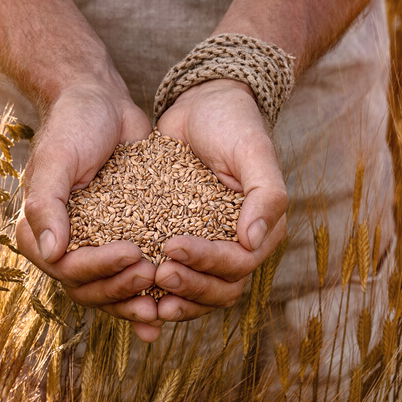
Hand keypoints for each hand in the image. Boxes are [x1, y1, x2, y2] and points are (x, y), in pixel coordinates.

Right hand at [14, 82, 163, 341]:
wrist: (102, 101)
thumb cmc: (73, 124)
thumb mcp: (57, 159)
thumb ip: (47, 204)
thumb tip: (52, 252)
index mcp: (38, 231)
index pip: (66, 269)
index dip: (99, 269)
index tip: (133, 252)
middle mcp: (63, 245)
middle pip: (88, 289)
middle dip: (120, 288)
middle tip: (152, 271)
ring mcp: (93, 245)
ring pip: (110, 290)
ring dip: (135, 297)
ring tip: (165, 293)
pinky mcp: (122, 237)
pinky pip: (131, 274)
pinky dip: (147, 294)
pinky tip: (168, 307)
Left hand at [153, 79, 288, 321]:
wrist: (203, 103)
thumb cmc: (234, 122)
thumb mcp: (253, 151)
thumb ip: (265, 195)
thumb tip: (252, 241)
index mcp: (262, 228)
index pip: (239, 263)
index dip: (208, 263)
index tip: (172, 247)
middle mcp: (238, 244)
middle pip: (221, 288)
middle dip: (191, 287)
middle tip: (158, 275)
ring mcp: (209, 245)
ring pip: (198, 291)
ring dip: (177, 298)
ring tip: (149, 297)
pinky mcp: (181, 238)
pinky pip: (175, 274)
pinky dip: (158, 290)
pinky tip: (135, 293)